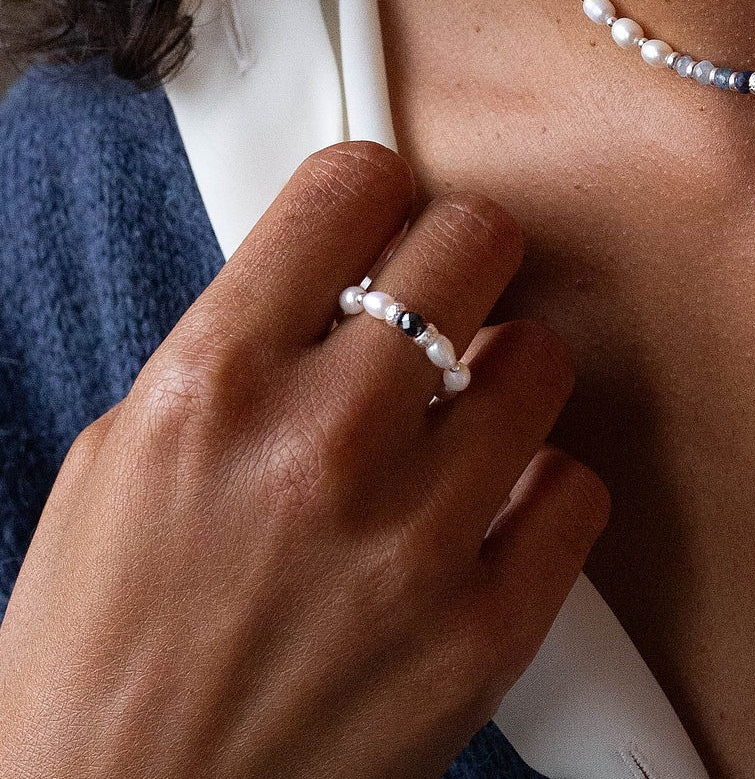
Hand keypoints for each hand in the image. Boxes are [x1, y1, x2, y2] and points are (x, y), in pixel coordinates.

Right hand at [0, 142, 609, 778]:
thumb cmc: (104, 643)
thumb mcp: (127, 454)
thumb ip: (240, 348)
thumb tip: (337, 279)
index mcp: (213, 385)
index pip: (347, 190)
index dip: (378, 182)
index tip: (391, 205)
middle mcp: (319, 447)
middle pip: (471, 245)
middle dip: (463, 252)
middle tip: (452, 288)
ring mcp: (414, 540)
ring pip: (541, 361)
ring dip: (508, 371)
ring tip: (469, 410)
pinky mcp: (483, 630)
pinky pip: (577, 490)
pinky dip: (547, 485)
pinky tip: (498, 504)